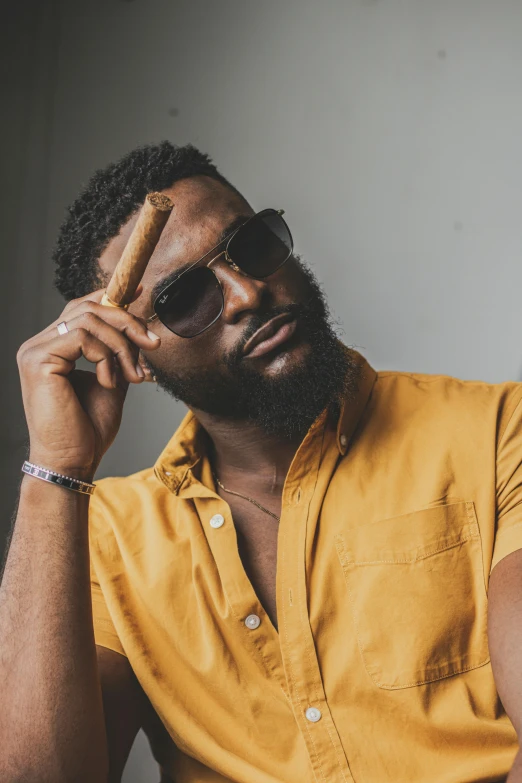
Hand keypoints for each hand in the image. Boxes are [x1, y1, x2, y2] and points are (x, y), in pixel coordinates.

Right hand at [17, 289, 160, 479]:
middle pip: (88, 308)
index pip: (81, 308)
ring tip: (132, 377)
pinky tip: (109, 382)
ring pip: (90, 320)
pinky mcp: (38, 360)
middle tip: (153, 344)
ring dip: (122, 346)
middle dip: (127, 322)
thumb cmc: (88, 429)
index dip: (111, 297)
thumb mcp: (112, 381)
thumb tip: (137, 327)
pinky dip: (106, 357)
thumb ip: (118, 353)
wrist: (72, 462)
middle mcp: (40, 344)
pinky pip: (83, 338)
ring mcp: (35, 351)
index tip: (139, 293)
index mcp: (54, 348)